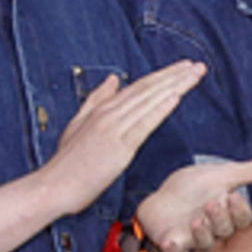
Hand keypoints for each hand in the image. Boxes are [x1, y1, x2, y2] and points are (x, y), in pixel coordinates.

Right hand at [41, 61, 202, 217]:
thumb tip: (113, 80)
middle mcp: (109, 113)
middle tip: (197, 65)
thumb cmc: (68, 163)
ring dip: (174, 85)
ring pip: (149, 101)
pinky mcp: (118, 146)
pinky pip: (143, 124)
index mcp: (102, 109)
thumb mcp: (79, 125)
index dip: (163, 75)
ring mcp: (113, 128)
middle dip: (174, 75)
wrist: (54, 186)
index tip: (183, 67)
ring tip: (195, 74)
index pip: (139, 87)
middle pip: (147, 89)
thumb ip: (96, 101)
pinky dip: (160, 109)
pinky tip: (176, 97)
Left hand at [134, 153, 251, 251]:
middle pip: (224, 231)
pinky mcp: (171, 244)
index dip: (239, 211)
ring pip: (205, 243)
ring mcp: (192, 240)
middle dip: (220, 219)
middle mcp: (214, 231)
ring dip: (202, 233)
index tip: (232, 197)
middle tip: (212, 203)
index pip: (241, 219)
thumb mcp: (224, 175)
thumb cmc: (192, 189)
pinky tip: (171, 244)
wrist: (159, 201)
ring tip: (196, 220)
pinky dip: (173, 250)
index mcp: (228, 216)